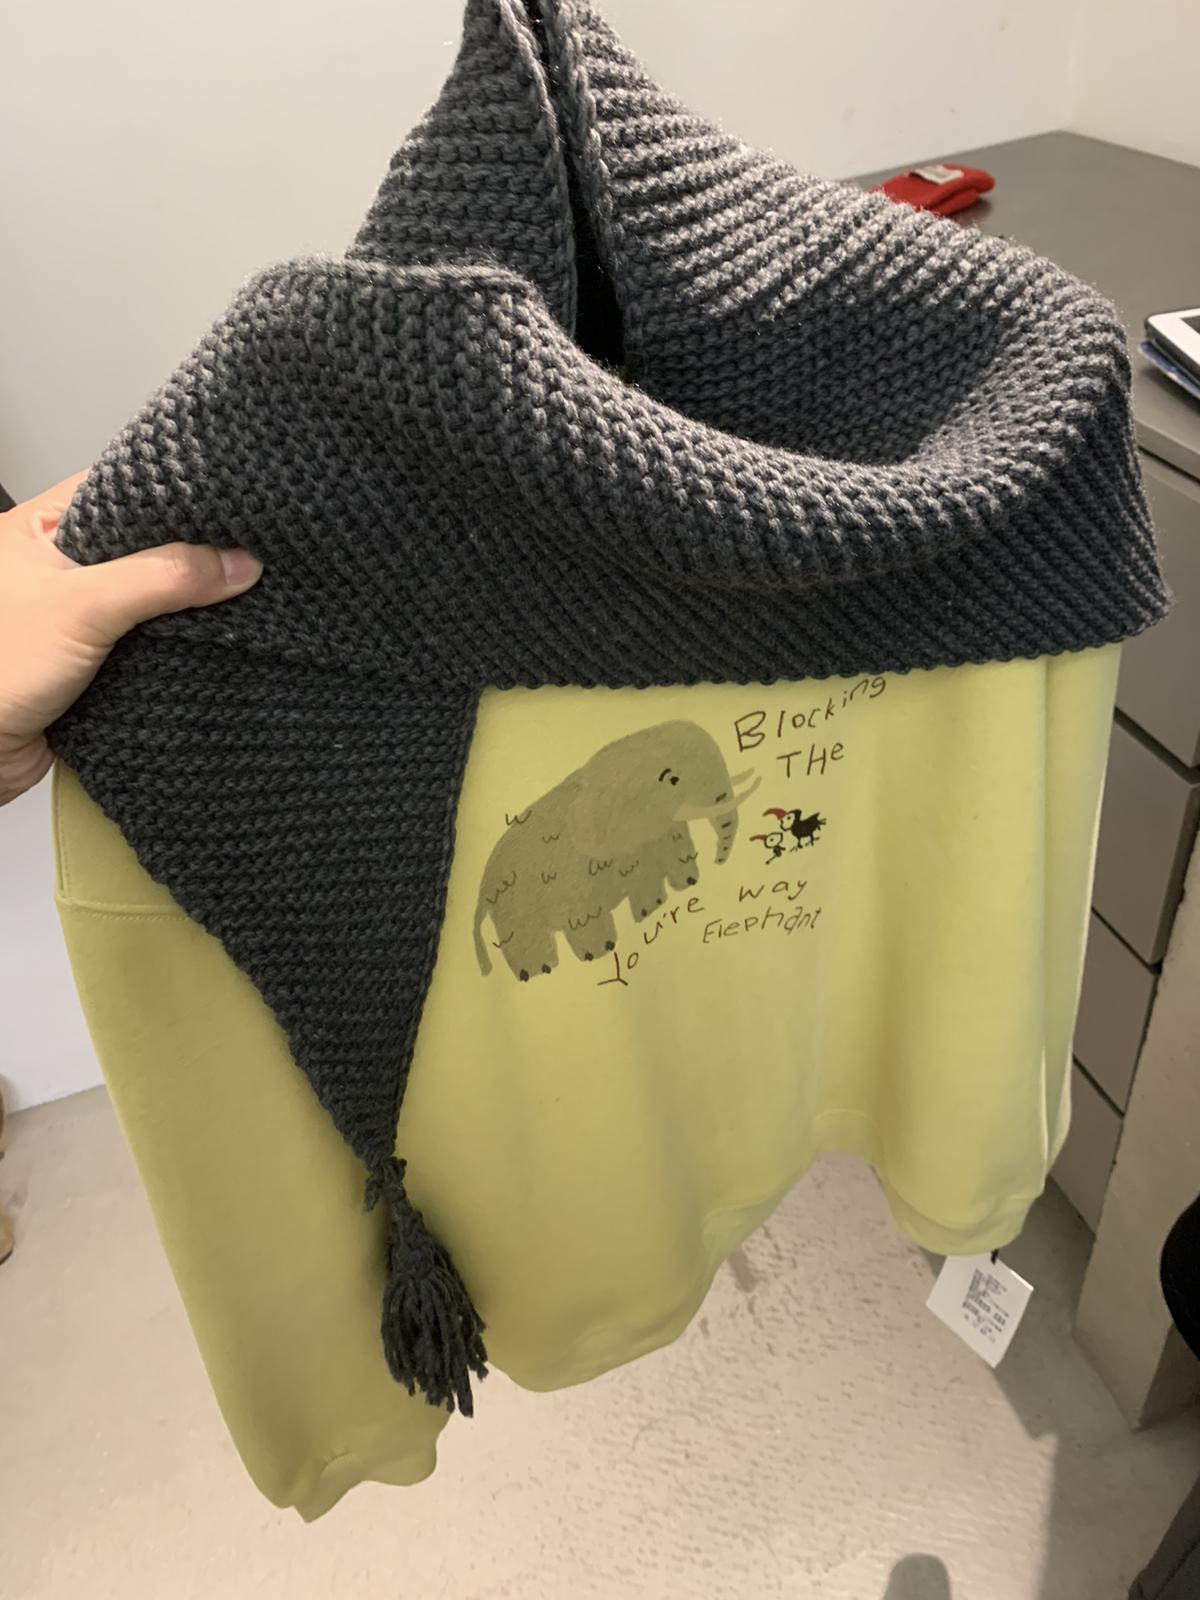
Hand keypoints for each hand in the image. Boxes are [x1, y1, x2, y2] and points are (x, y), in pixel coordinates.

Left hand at [0, 473, 262, 805]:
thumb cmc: (0, 669)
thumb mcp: (84, 606)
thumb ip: (163, 577)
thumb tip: (239, 563)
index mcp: (43, 527)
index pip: (123, 491)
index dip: (177, 496)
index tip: (233, 508)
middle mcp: (63, 565)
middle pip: (146, 545)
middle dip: (195, 556)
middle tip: (251, 556)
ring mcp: (81, 614)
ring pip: (153, 596)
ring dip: (190, 606)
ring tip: (247, 597)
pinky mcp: (98, 660)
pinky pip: (151, 640)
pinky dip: (179, 643)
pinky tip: (215, 641)